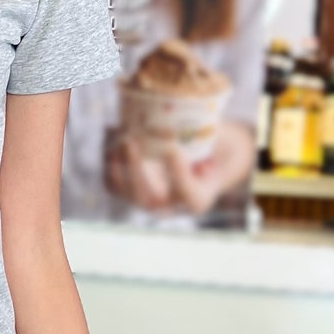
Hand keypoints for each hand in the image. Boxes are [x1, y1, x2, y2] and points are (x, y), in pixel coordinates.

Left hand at [105, 131, 219, 215]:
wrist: (203, 159)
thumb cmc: (217, 148)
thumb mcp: (225, 143)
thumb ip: (212, 138)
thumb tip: (193, 126)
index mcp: (198, 199)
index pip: (188, 194)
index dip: (179, 175)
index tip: (173, 151)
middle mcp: (170, 206)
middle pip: (148, 198)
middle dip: (136, 171)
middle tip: (132, 142)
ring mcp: (146, 201)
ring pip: (124, 191)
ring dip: (116, 163)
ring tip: (119, 135)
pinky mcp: (128, 191)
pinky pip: (111, 182)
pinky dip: (108, 158)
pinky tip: (112, 133)